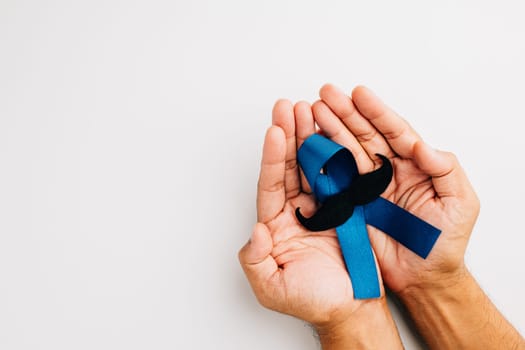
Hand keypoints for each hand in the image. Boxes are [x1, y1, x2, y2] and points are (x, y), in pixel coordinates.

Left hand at [238, 99, 401, 348]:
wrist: (350, 307)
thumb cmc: (312, 301)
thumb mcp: (272, 288)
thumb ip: (255, 261)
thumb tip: (256, 230)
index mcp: (276, 224)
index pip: (271, 184)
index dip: (272, 158)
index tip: (275, 131)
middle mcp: (296, 210)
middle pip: (290, 166)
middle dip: (289, 135)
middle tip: (289, 106)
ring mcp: (322, 206)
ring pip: (313, 165)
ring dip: (310, 137)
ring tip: (309, 108)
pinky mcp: (346, 207)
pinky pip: (341, 176)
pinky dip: (337, 154)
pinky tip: (333, 131)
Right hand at [311, 84, 479, 293]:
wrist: (422, 276)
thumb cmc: (445, 242)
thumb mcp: (461, 202)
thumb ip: (445, 169)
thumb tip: (421, 145)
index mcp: (414, 164)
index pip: (394, 131)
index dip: (376, 111)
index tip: (359, 93)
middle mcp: (387, 170)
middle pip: (364, 134)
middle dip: (345, 112)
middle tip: (325, 93)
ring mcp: (367, 185)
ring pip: (346, 151)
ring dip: (329, 130)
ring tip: (312, 111)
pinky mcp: (351, 203)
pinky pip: (334, 178)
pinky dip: (321, 160)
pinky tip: (309, 142)